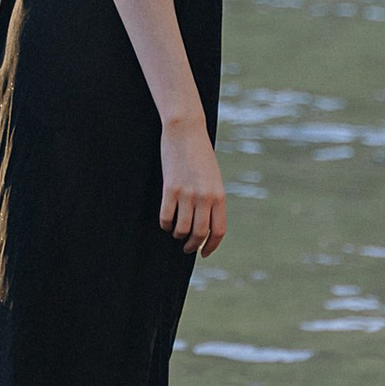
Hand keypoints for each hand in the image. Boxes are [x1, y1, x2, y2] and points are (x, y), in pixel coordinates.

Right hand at [159, 116, 226, 256]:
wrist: (186, 132)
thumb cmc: (200, 155)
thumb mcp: (214, 179)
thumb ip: (212, 200)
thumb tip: (205, 226)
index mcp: (219, 196)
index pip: (218, 231)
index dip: (211, 246)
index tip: (204, 253)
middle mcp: (205, 197)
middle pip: (199, 234)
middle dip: (192, 245)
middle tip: (186, 247)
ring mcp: (187, 194)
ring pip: (181, 229)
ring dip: (177, 235)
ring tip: (176, 232)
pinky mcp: (170, 189)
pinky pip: (166, 217)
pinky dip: (165, 224)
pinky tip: (166, 222)